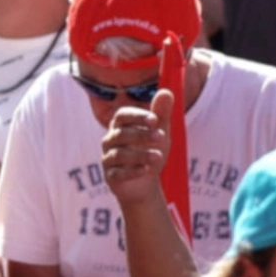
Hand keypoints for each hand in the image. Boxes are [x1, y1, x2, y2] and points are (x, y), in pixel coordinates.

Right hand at [100, 86, 173, 208]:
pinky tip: (146, 170)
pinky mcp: (110, 176)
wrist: (144, 184)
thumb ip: (161, 114)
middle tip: (161, 137)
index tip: (154, 120)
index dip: (136, 116)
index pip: (122, 115)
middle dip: (141, 135)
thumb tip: (167, 92)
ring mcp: (108, 158)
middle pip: (121, 134)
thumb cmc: (150, 151)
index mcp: (120, 125)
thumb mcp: (159, 133)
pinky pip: (117, 173)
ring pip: (119, 154)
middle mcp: (110, 140)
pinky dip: (132, 171)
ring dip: (140, 154)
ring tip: (158, 156)